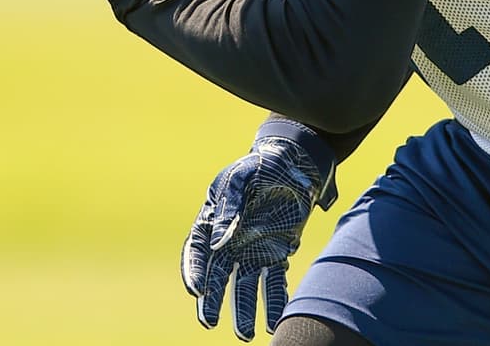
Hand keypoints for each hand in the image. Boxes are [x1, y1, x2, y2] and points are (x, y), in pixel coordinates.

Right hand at [181, 121, 336, 341]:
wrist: (294, 160)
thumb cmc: (261, 163)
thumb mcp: (240, 177)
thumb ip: (229, 205)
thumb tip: (219, 242)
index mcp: (213, 220)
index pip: (198, 251)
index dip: (195, 272)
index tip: (198, 290)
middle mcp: (230, 241)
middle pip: (218, 276)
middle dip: (213, 301)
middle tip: (209, 322)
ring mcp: (254, 249)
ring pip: (246, 286)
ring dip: (244, 310)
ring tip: (246, 334)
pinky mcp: (278, 253)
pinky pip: (274, 282)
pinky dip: (274, 302)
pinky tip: (273, 322)